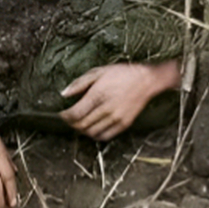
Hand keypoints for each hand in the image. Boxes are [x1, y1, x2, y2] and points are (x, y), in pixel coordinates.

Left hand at [60, 60, 180, 140]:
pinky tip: (93, 128)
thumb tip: (64, 94)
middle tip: (69, 120)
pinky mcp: (124, 124)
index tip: (62, 114)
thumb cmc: (121, 74)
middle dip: (71, 124)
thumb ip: (79, 83)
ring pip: (92, 133)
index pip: (75, 114)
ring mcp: (116, 118)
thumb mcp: (98, 72)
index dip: (65, 117)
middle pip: (81, 125)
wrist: (146, 80)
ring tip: (80, 124)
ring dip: (82, 131)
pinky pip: (105, 136)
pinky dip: (95, 135)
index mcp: (98, 94)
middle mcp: (106, 108)